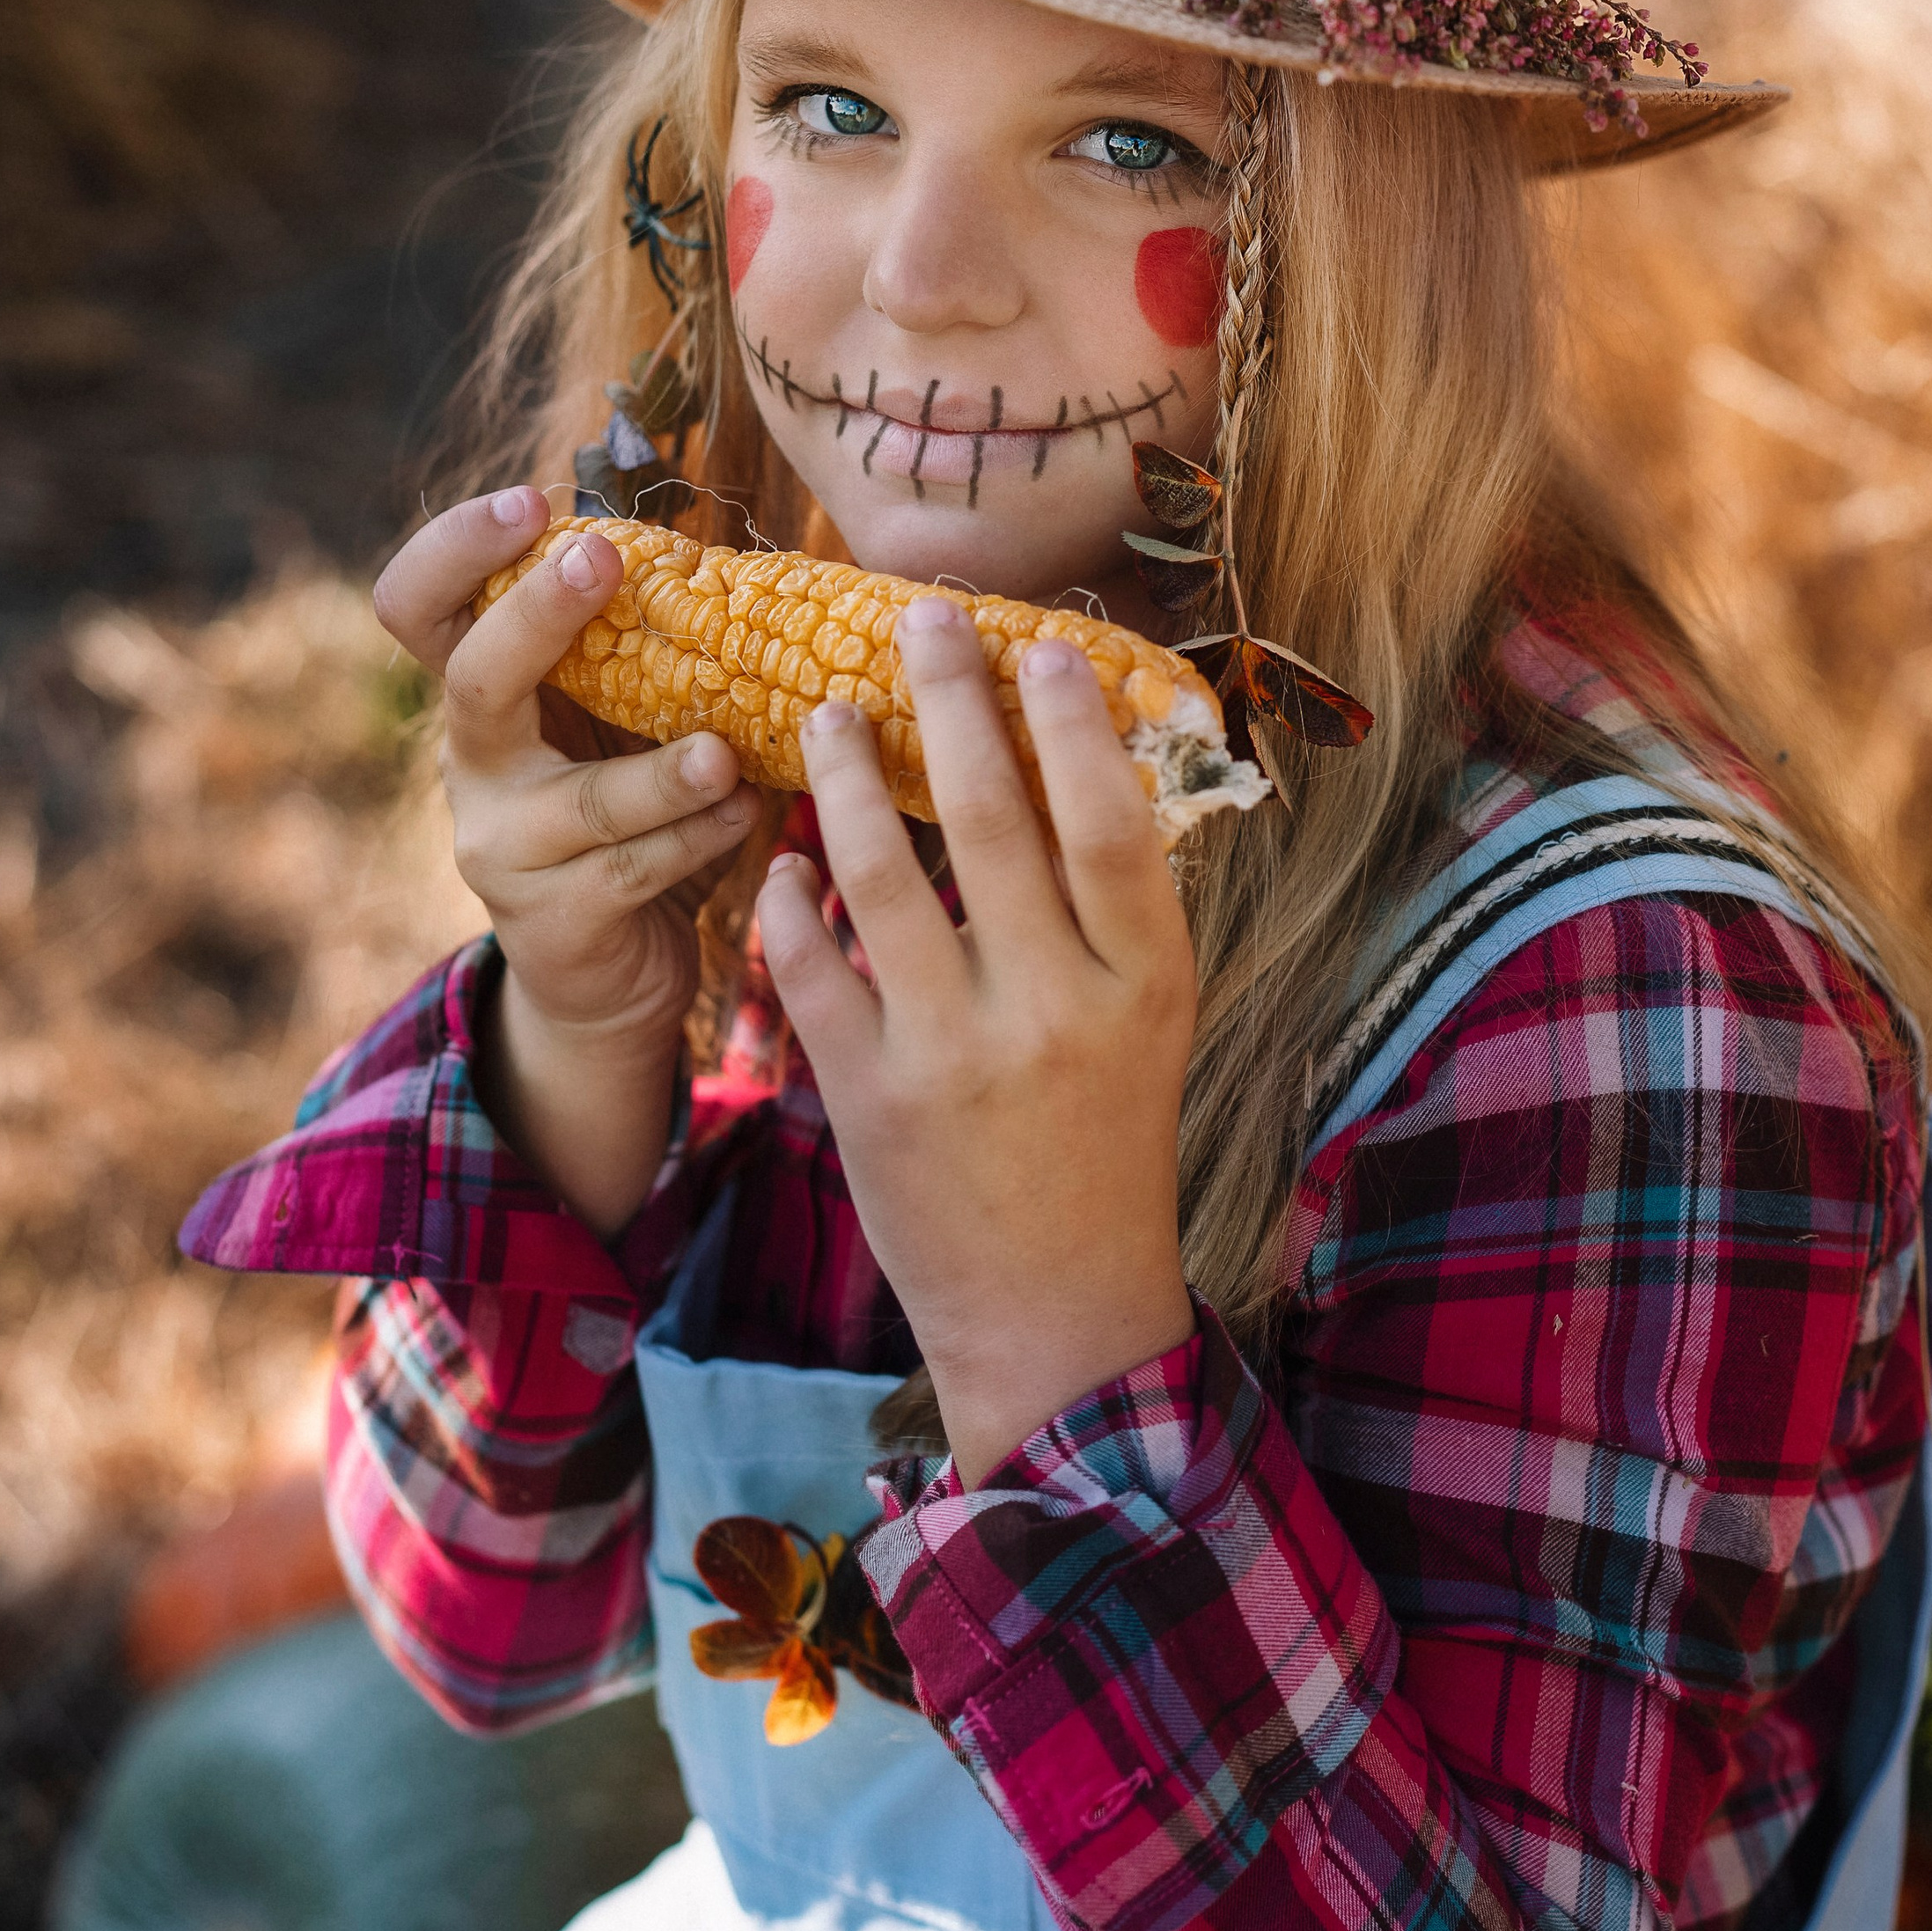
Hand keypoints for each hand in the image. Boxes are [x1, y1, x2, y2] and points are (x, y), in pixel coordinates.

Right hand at [373, 487, 763, 1225]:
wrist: (606, 979)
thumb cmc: (628, 817)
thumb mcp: (620, 722)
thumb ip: (635, 648)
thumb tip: (711, 542)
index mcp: (482, 698)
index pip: (415, 604)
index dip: (455, 546)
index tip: (532, 501)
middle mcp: (473, 767)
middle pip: (470, 676)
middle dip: (535, 613)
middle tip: (604, 563)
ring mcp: (502, 850)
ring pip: (582, 800)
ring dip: (662, 773)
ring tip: (725, 754)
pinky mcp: (553, 922)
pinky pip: (634, 869)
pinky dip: (701, 836)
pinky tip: (749, 815)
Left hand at [757, 600, 1195, 1479]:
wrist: (1056, 1312)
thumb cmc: (1107, 1145)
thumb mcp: (1148, 1026)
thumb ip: (1116, 914)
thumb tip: (1082, 760)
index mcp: (1144, 985)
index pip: (1113, 822)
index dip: (1074, 724)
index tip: (1041, 644)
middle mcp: (1054, 1009)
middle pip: (996, 819)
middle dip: (952, 700)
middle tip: (921, 618)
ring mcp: (954, 1054)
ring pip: (883, 874)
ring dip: (847, 776)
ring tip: (826, 712)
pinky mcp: (870, 1099)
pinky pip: (808, 968)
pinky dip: (788, 900)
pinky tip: (783, 854)